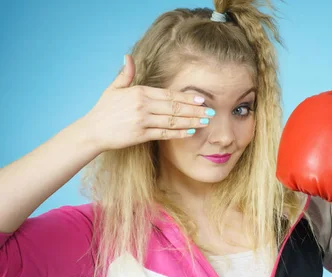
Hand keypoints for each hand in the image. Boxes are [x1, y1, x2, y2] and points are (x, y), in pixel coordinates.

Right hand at [81, 54, 213, 151]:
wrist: (92, 131)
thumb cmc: (104, 109)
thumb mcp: (114, 89)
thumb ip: (125, 74)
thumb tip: (128, 57)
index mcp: (139, 92)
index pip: (169, 94)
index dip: (187, 97)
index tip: (202, 99)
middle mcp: (142, 106)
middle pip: (175, 107)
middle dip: (195, 110)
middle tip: (211, 112)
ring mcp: (142, 121)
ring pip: (172, 121)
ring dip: (191, 121)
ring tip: (205, 122)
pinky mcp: (140, 135)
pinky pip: (164, 134)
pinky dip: (178, 133)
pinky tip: (190, 132)